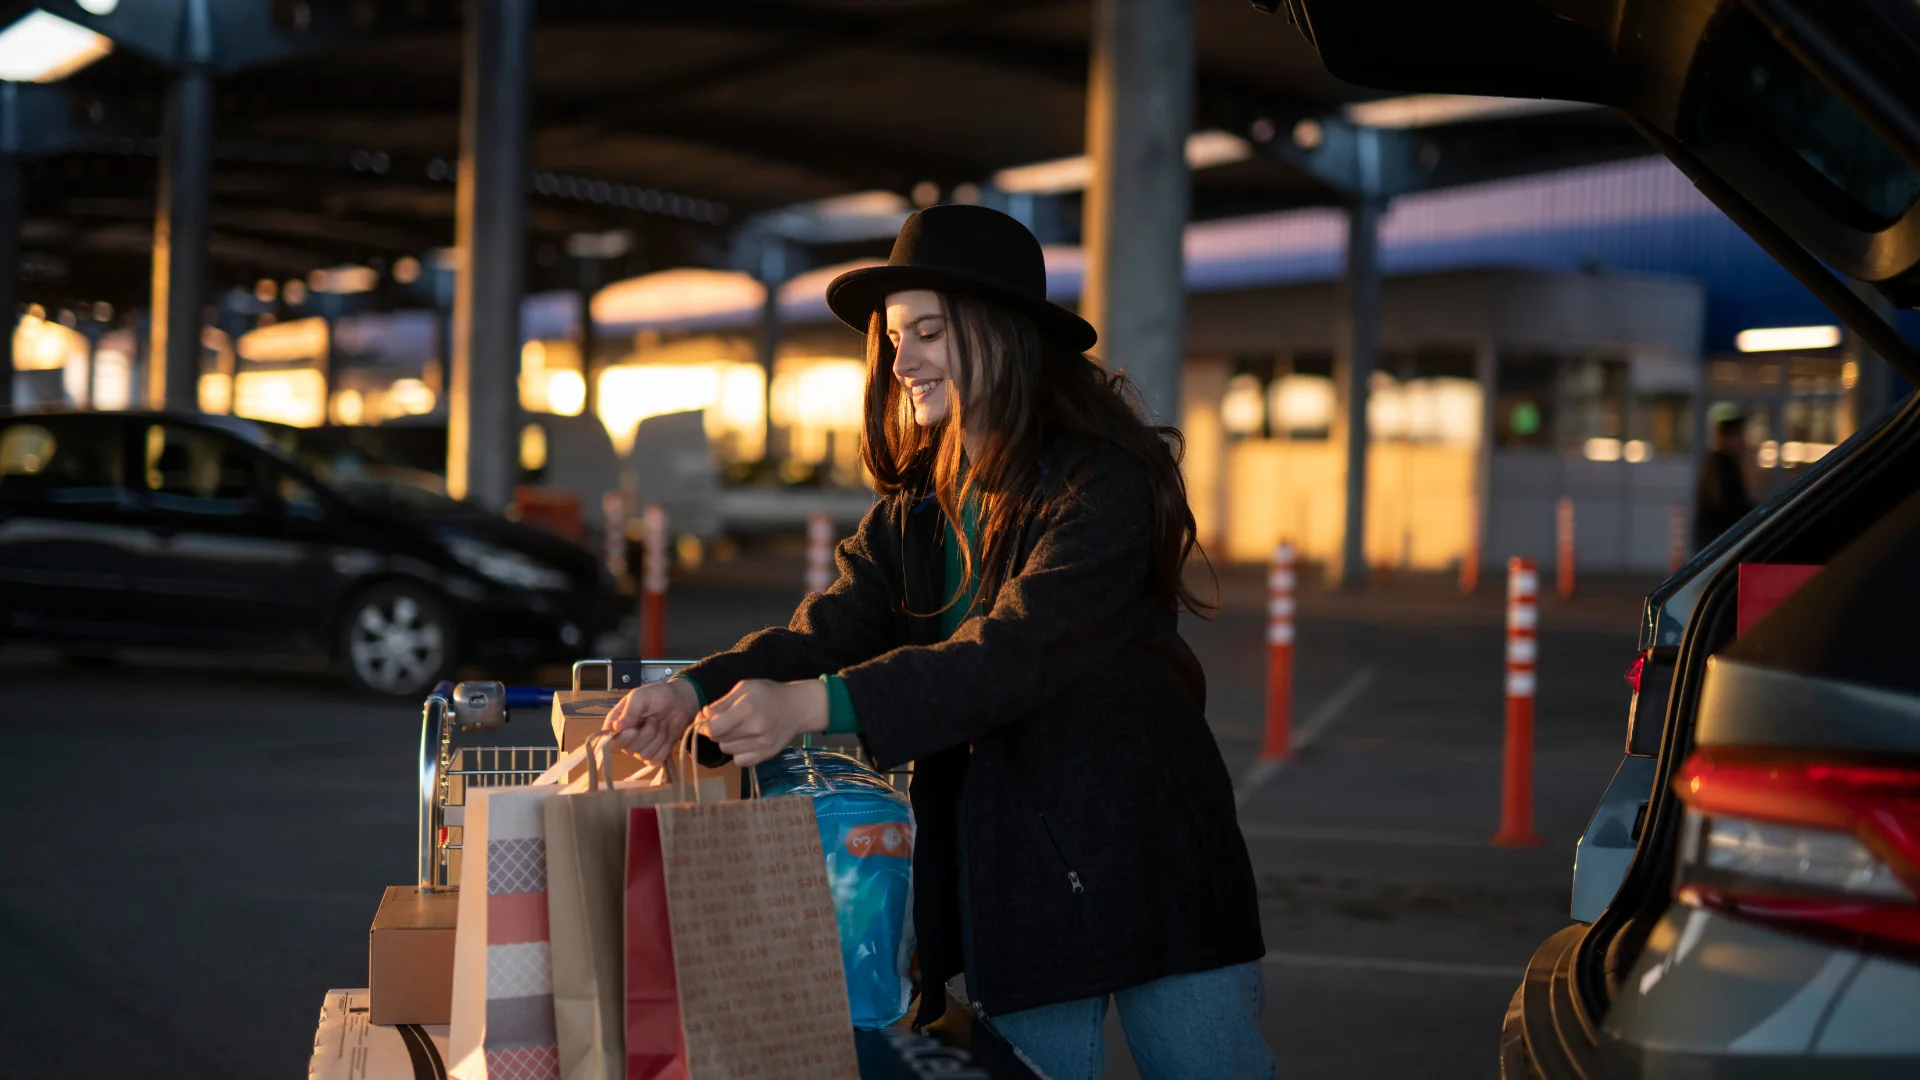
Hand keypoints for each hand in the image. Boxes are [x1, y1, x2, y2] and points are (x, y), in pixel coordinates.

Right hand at [603, 678, 701, 763]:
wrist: (681, 701)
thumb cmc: (658, 695)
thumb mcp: (641, 696)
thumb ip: (629, 711)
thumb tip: (616, 727)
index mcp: (617, 723)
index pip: (611, 740)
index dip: (623, 738)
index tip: (634, 729)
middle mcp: (626, 738)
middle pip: (629, 749)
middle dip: (646, 734)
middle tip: (654, 718)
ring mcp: (641, 748)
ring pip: (645, 754)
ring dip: (658, 738)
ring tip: (662, 723)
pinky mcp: (655, 754)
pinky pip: (657, 759)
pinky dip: (665, 746)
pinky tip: (667, 734)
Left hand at [701, 679, 828, 767]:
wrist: (798, 708)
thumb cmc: (768, 694)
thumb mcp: (744, 688)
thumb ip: (722, 703)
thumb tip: (704, 716)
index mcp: (747, 708)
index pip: (714, 728)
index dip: (704, 725)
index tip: (706, 719)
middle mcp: (754, 729)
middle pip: (719, 740)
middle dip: (716, 731)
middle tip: (725, 721)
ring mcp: (762, 744)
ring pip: (728, 750)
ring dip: (727, 741)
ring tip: (738, 730)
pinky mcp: (766, 755)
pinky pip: (740, 761)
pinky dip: (738, 753)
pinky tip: (745, 742)